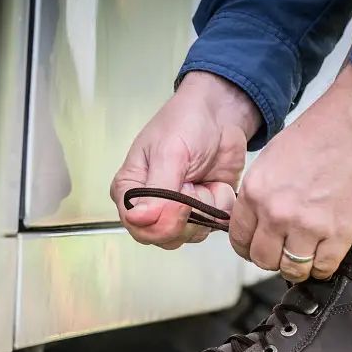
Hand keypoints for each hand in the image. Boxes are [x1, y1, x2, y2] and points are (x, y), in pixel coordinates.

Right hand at [111, 71, 260, 248]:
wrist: (221, 116)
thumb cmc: (187, 123)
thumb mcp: (169, 153)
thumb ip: (158, 192)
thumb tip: (138, 219)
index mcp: (130, 191)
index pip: (137, 226)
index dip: (162, 220)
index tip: (181, 196)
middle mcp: (150, 207)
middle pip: (165, 236)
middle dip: (188, 212)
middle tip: (193, 182)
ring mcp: (176, 213)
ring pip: (190, 234)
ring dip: (206, 208)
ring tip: (204, 180)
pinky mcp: (201, 213)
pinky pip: (211, 227)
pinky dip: (220, 208)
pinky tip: (216, 186)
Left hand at [229, 63, 351, 280]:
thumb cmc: (321, 132)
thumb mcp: (273, 159)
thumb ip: (261, 193)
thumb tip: (258, 220)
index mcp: (255, 191)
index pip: (239, 239)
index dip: (249, 247)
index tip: (261, 246)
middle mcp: (276, 212)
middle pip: (262, 260)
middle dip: (273, 259)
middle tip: (286, 250)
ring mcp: (307, 225)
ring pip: (291, 270)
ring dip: (299, 266)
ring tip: (308, 254)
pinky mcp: (340, 233)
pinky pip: (323, 268)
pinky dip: (324, 267)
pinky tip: (328, 253)